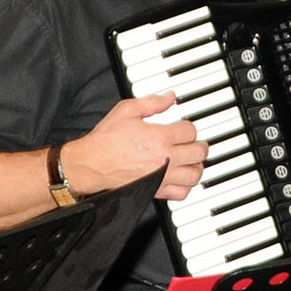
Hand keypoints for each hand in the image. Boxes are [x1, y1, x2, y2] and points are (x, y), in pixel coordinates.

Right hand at [59, 95, 207, 202]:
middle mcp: (165, 158)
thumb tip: (170, 97)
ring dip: (197, 166)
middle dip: (199, 145)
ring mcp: (162, 176)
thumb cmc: (106, 139)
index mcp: (160, 137)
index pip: (190, 130)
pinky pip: (182, 193)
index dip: (189, 126)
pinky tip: (181, 178)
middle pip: (198, 152)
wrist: (91, 164)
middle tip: (195, 142)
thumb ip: (152, 103)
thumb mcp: (126, 110)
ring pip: (195, 174)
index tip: (184, 127)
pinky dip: (186, 186)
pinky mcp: (156, 190)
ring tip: (192, 160)